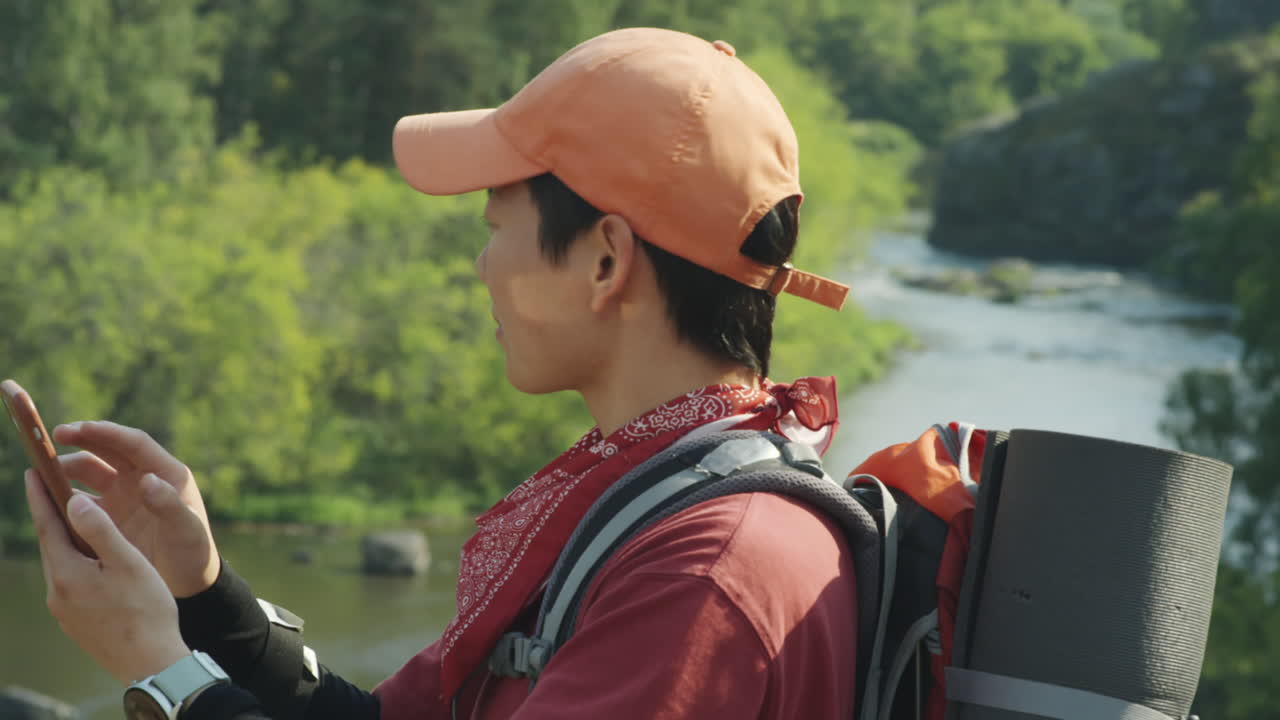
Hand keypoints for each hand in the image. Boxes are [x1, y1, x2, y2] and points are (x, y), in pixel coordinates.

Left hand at [26, 471, 190, 684]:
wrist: (150, 663)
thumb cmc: (146, 610)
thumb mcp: (128, 563)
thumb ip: (99, 530)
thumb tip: (73, 500)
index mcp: (68, 573)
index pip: (48, 525)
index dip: (40, 496)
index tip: (32, 471)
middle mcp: (57, 592)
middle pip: (51, 544)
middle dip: (51, 516)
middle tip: (50, 487)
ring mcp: (64, 611)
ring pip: (61, 564)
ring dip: (65, 540)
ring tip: (74, 520)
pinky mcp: (75, 623)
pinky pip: (70, 583)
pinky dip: (76, 562)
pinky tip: (92, 562)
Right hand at [51, 421, 219, 597]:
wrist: (186, 582)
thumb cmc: (193, 553)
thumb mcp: (186, 530)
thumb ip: (169, 505)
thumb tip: (148, 480)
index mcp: (167, 473)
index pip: (135, 443)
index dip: (108, 432)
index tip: (81, 428)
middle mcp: (143, 478)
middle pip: (108, 449)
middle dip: (83, 438)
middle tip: (57, 434)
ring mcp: (124, 495)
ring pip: (90, 471)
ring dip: (68, 467)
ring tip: (43, 471)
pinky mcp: (108, 515)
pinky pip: (81, 499)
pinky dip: (64, 495)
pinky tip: (46, 499)